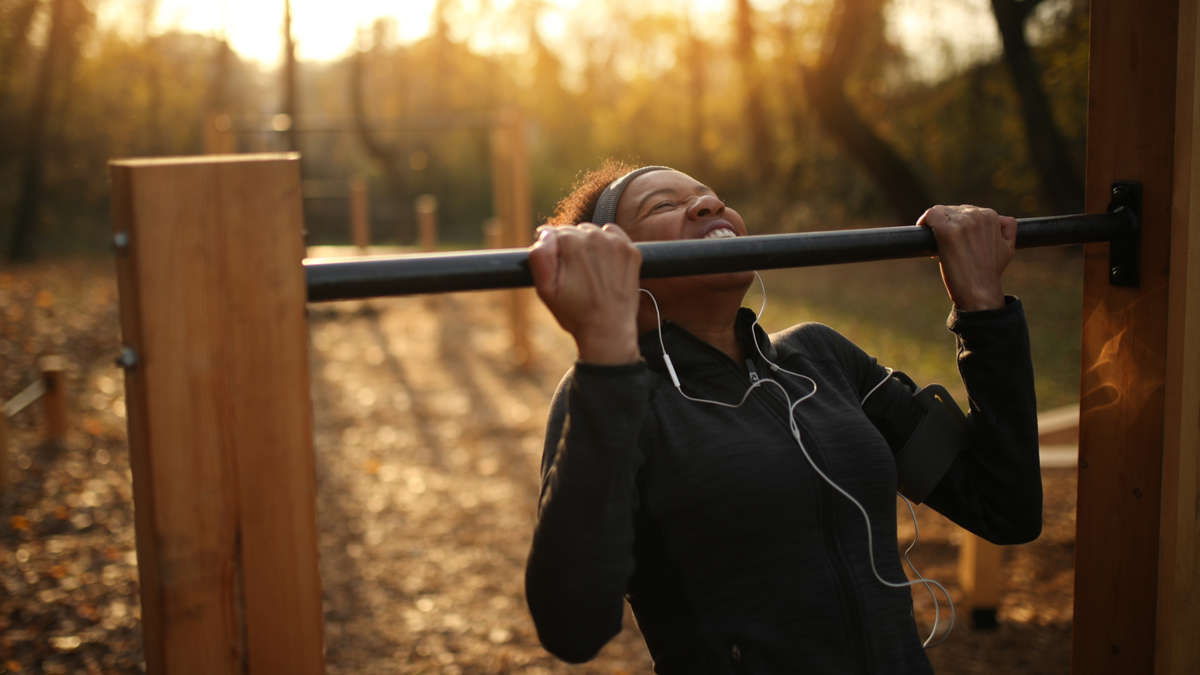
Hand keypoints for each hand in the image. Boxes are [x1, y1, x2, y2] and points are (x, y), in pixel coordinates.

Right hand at [529, 224, 642, 364]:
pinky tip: (604, 265)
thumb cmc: (574, 312)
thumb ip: (540, 256)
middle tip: (573, 275)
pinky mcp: (631, 250)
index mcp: (571, 242)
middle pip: (573, 232)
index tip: (558, 270)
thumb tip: (544, 233)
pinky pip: (613, 236)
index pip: (553, 234)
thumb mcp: (545, 289)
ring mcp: (616, 243)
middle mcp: (595, 237)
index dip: (552, 252)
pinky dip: (608, 245)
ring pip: (593, 233)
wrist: (608, 329)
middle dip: (570, 248)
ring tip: (589, 272)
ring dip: (588, 246)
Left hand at [918, 205, 1015, 311]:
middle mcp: (978, 215)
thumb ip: (1006, 229)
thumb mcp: (1009, 247)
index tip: (956, 241)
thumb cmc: (990, 272)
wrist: (980, 290)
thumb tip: (999, 218)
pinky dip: (924, 221)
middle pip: (953, 210)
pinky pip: (931, 214)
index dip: (959, 225)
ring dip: (936, 226)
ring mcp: (962, 222)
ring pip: (940, 212)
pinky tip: (923, 230)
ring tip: (938, 244)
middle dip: (947, 225)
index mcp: (992, 216)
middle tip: (947, 246)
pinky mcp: (947, 230)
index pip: (967, 210)